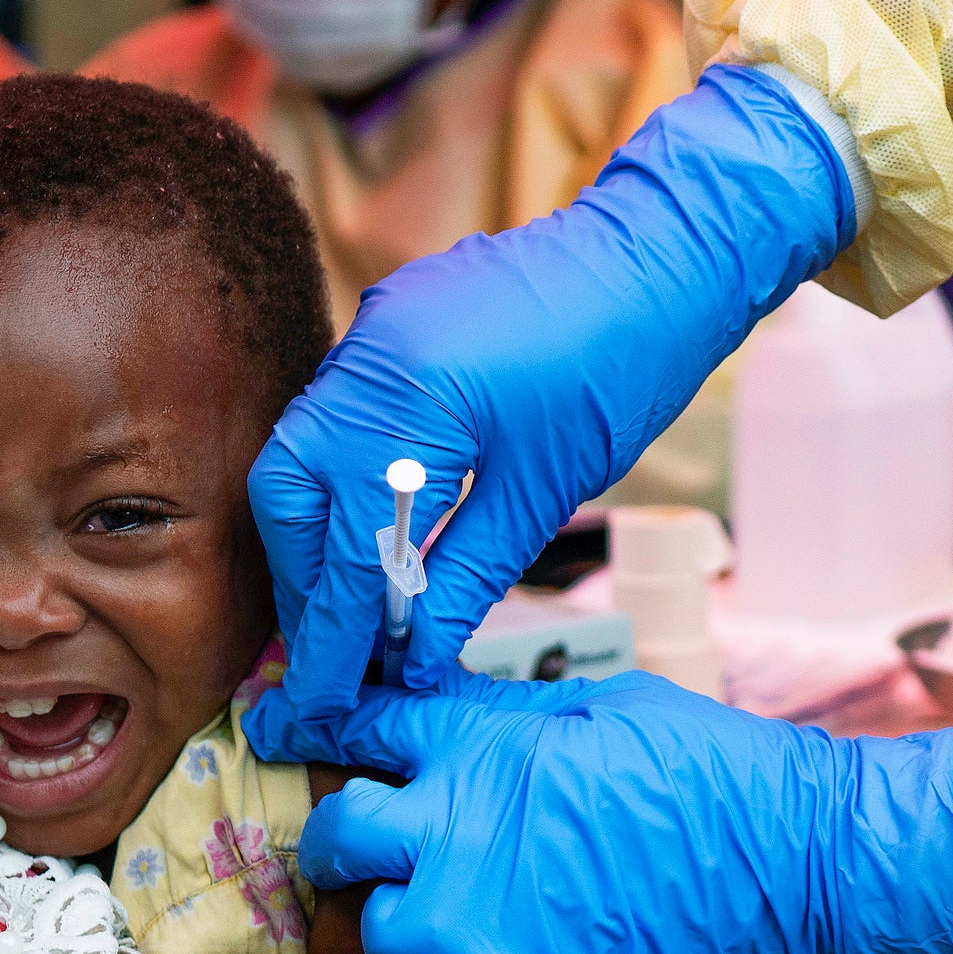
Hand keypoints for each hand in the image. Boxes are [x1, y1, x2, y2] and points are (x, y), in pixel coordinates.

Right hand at [246, 64, 855, 755]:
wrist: (664, 255)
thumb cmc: (623, 364)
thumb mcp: (546, 489)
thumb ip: (465, 577)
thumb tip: (415, 657)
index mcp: (403, 396)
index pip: (345, 544)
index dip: (336, 632)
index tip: (331, 698)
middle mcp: (366, 356)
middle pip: (288, 495)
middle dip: (306, 583)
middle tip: (334, 656)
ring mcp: (372, 332)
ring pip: (301, 455)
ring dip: (321, 537)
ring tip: (355, 609)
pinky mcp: (391, 326)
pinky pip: (337, 418)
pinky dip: (346, 483)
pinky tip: (378, 531)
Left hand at [299, 673, 952, 953]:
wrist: (803, 857)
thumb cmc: (716, 767)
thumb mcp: (603, 705)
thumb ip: (511, 714)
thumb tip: (450, 702)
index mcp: (480, 745)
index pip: (353, 726)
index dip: (315, 728)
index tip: (294, 733)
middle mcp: (460, 833)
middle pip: (337, 844)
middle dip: (347, 854)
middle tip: (379, 869)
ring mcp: (490, 928)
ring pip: (375, 945)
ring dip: (399, 946)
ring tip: (441, 948)